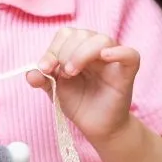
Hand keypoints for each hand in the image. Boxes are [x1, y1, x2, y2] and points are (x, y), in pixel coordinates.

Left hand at [29, 27, 139, 143]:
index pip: (66, 34)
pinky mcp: (127, 73)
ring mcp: (113, 60)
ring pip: (102, 40)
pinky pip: (131, 55)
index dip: (53, 48)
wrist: (98, 127)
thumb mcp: (55, 90)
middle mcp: (96, 50)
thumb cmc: (80, 104)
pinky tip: (105, 56)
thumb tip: (30, 73)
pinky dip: (119, 52)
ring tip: (72, 73)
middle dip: (65, 52)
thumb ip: (43, 79)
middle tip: (63, 74)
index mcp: (79, 49)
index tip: (45, 68)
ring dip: (82, 53)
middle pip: (82, 34)